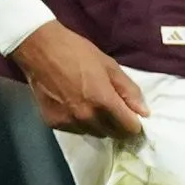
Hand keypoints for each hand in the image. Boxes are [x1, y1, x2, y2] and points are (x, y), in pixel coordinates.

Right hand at [11, 23, 148, 136]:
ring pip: (94, 133)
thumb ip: (128, 90)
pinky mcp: (53, 123)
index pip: (128, 128)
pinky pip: (75, 130)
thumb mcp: (109, 66)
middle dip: (118, 125)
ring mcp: (68, 122)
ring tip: (94, 107)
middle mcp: (86, 117)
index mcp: (103, 101)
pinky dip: (80, 123)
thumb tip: (144, 112)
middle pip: (112, 134)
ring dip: (100, 125)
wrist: (40, 50)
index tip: (133, 117)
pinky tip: (76, 106)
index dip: (134, 124)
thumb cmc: (78, 52)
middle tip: (115, 110)